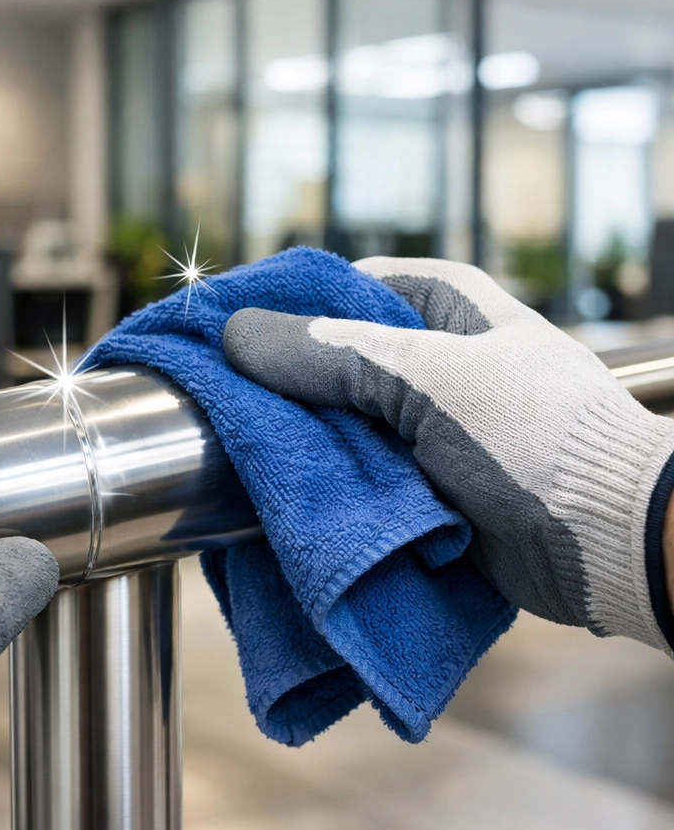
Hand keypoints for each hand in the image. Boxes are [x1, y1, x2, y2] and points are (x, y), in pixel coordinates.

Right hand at [224, 257, 673, 652]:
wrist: (611, 542)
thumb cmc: (537, 438)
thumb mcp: (432, 381)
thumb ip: (335, 355)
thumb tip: (238, 335)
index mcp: (442, 305)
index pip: (340, 287)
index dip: (281, 304)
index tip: (221, 329)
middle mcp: (431, 357)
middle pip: (332, 357)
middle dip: (280, 381)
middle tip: (217, 398)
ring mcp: (427, 422)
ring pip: (339, 419)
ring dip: (299, 437)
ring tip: (238, 447)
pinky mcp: (423, 480)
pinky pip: (357, 470)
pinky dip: (324, 480)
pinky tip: (281, 487)